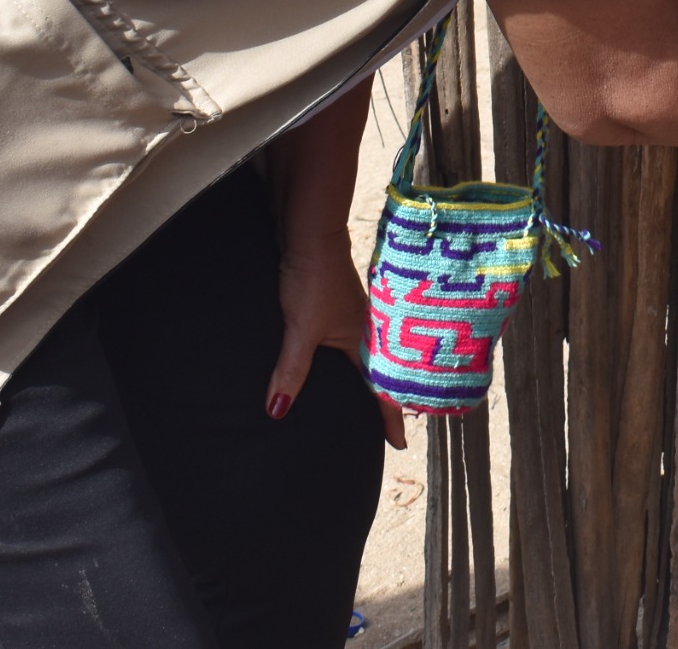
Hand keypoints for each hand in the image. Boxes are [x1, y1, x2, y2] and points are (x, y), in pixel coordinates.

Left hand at [265, 229, 408, 449]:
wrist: (310, 231)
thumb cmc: (312, 277)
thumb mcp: (300, 330)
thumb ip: (291, 370)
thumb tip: (278, 412)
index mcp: (366, 339)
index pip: (383, 388)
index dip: (391, 417)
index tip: (399, 445)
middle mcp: (367, 330)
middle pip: (382, 372)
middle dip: (388, 400)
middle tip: (391, 427)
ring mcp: (353, 316)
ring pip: (368, 356)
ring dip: (372, 377)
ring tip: (369, 398)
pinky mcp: (338, 305)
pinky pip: (351, 341)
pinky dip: (354, 358)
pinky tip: (338, 361)